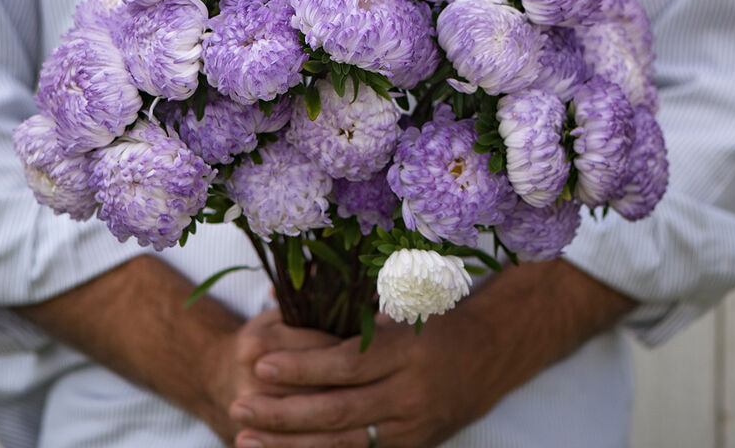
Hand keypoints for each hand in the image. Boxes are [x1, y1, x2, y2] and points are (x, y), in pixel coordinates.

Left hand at [229, 260, 635, 447]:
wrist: (493, 354)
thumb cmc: (439, 319)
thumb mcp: (406, 302)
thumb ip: (359, 308)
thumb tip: (298, 301)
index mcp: (407, 352)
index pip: (345, 364)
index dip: (300, 368)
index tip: (259, 364)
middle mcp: (410, 395)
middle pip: (338, 411)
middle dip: (284, 413)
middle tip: (241, 406)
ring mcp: (412, 428)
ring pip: (344, 444)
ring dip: (292, 444)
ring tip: (248, 439)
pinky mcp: (413, 447)